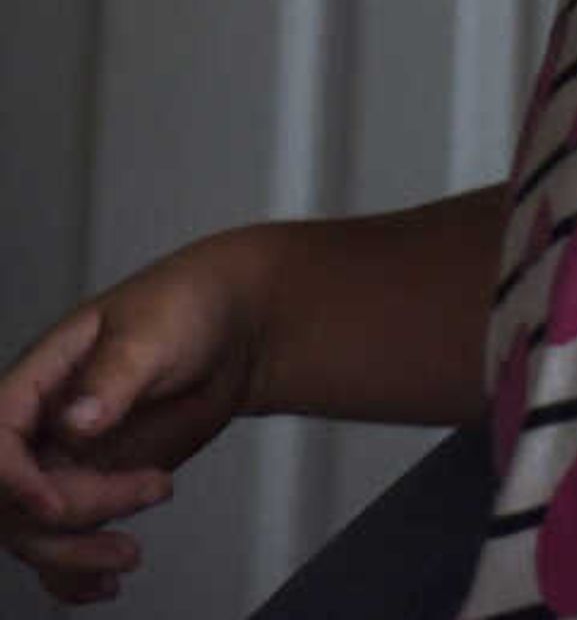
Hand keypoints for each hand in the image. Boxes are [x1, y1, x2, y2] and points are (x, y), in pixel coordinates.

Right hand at [0, 241, 271, 605]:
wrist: (235, 327)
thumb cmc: (188, 308)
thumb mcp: (154, 330)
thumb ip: (114, 376)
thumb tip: (75, 422)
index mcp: (36, 382)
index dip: (12, 481)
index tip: (55, 504)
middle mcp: (39, 429)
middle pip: (13, 500)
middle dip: (72, 515)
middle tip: (153, 489)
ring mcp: (64, 464)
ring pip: (34, 532)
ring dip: (75, 554)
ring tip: (132, 554)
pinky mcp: (93, 488)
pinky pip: (61, 544)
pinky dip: (73, 576)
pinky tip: (104, 588)